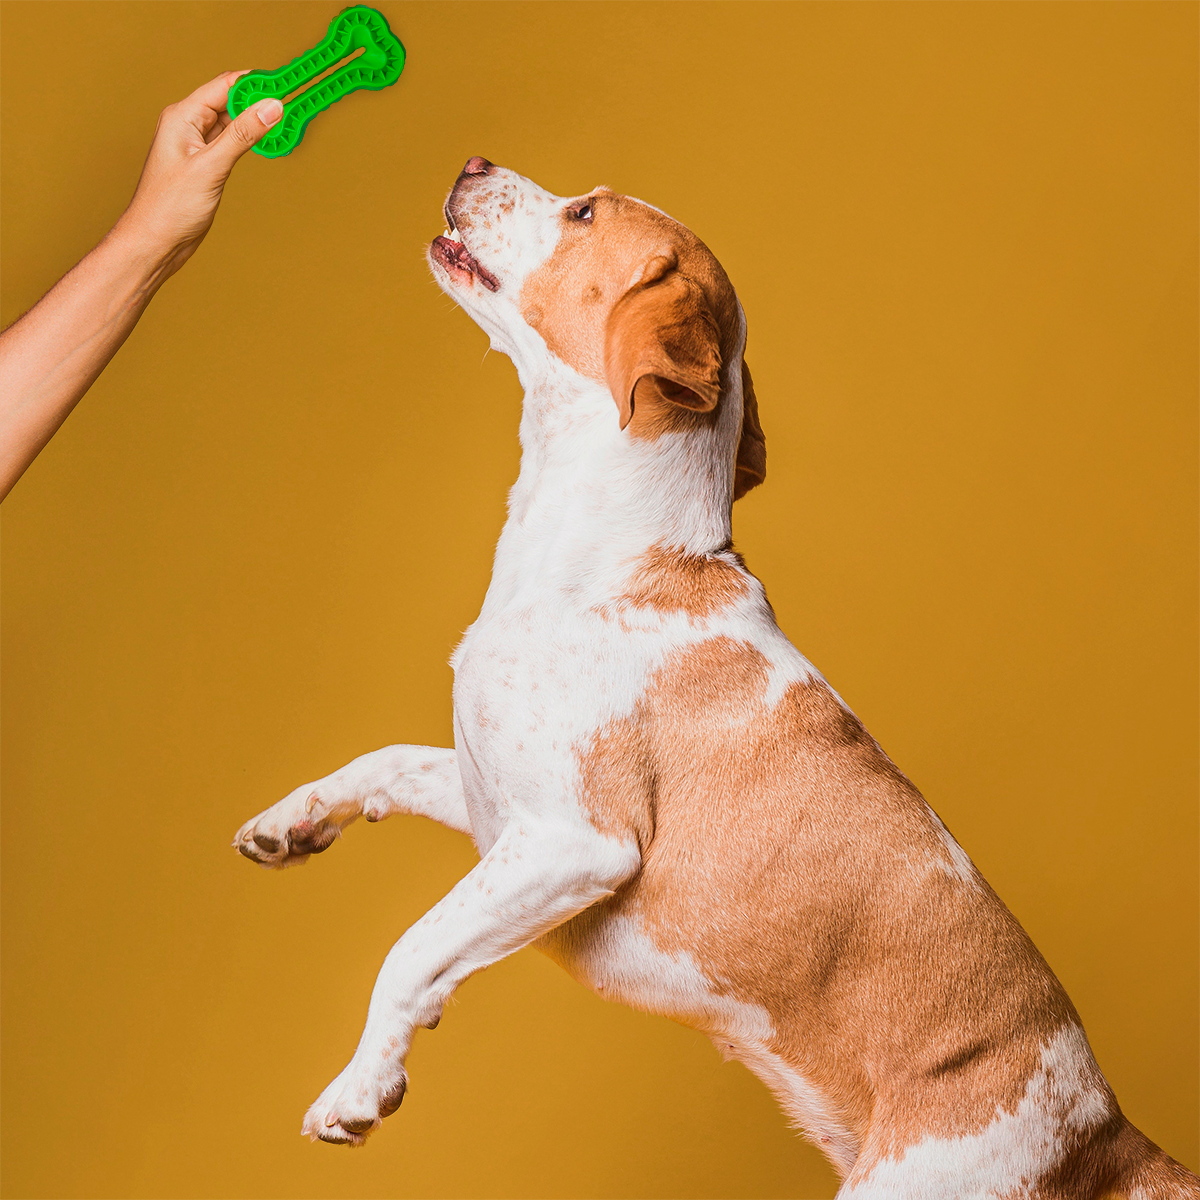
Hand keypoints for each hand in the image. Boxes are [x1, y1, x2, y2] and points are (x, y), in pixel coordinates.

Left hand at [114, 72, 282, 276]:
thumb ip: (242, 135)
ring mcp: (196, 145)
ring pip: (232, 122)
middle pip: (230, 101)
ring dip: (256, 122)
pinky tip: (265, 143)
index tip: (284, 86)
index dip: (255, 84)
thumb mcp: (211, 167)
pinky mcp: (204, 164)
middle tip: (290, 106)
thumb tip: (270, 108)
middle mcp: (188, 125)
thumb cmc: (169, 207)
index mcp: (182, 117)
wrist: (155, 242)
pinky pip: (231, 142)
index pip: (224, 86)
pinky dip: (250, 141)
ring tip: (284, 124)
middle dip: (259, 102)